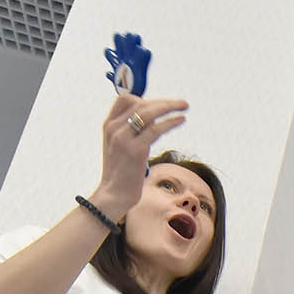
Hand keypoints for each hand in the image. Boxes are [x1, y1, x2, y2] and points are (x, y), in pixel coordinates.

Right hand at [95, 95, 188, 217]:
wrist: (114, 195)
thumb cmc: (121, 174)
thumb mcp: (120, 147)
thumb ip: (130, 132)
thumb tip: (151, 122)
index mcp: (109, 125)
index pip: (125, 99)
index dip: (145, 98)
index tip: (159, 105)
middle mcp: (114, 128)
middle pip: (140, 103)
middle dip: (163, 102)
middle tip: (182, 103)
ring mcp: (124, 139)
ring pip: (149, 112)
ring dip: (169, 107)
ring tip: (184, 107)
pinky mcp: (136, 150)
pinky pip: (156, 129)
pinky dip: (171, 122)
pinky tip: (181, 120)